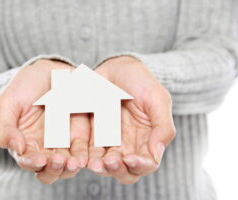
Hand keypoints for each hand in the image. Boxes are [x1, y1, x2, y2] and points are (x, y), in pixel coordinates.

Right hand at [0, 59, 89, 183]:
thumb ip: (6, 128)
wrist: (48, 70)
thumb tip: (17, 148)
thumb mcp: (7, 104)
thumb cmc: (24, 87)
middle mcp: (46, 148)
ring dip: (71, 167)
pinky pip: (85, 149)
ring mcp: (65, 142)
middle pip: (50, 170)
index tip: (38, 159)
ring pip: (69, 165)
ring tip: (74, 162)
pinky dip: (85, 155)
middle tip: (58, 161)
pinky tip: (85, 155)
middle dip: (54, 169)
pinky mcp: (82, 134)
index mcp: (26, 144)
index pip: (28, 162)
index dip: (32, 164)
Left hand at [88, 56, 175, 183]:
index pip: (147, 163)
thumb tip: (157, 153)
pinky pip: (87, 151)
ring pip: (105, 165)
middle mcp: (128, 145)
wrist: (116, 68)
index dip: (140, 166)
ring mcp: (109, 142)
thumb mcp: (157, 99)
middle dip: (118, 169)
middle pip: (125, 170)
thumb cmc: (140, 82)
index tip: (131, 159)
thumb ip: (162, 126)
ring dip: (100, 167)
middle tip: (111, 161)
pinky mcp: (91, 135)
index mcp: (147, 140)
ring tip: (94, 162)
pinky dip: (84, 156)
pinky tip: (81, 155)